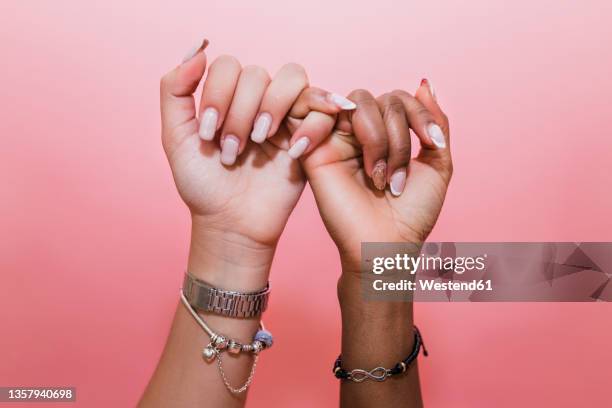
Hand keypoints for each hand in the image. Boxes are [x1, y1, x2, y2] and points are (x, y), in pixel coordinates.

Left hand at [160, 40, 350, 286]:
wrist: (231, 224)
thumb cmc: (203, 185)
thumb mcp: (176, 137)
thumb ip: (174, 90)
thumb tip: (199, 47)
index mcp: (228, 97)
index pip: (228, 65)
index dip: (218, 94)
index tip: (209, 134)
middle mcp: (258, 101)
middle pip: (258, 74)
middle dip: (240, 113)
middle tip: (231, 151)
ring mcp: (286, 116)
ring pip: (292, 78)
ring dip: (272, 108)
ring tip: (260, 141)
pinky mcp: (311, 136)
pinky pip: (323, 109)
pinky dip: (311, 124)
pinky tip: (293, 150)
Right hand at [301, 81, 452, 274]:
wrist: (385, 246)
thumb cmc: (411, 214)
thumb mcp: (437, 164)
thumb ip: (434, 122)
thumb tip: (424, 82)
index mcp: (388, 134)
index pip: (400, 99)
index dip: (421, 114)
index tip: (435, 144)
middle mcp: (362, 133)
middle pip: (382, 100)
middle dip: (398, 136)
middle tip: (397, 179)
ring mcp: (338, 139)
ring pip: (357, 103)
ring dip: (377, 136)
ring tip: (377, 175)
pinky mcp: (315, 150)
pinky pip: (319, 115)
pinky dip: (331, 118)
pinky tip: (353, 148)